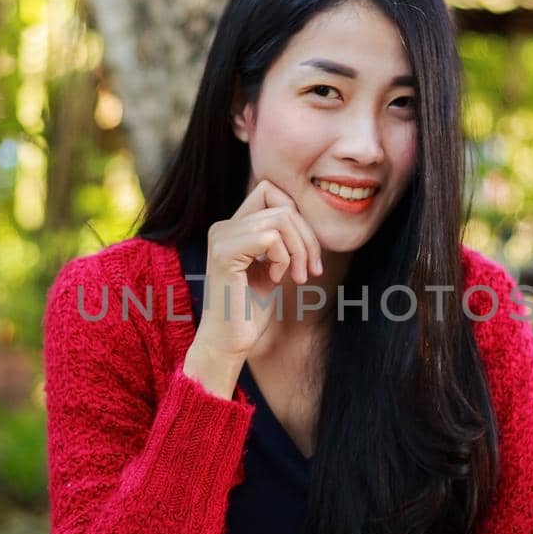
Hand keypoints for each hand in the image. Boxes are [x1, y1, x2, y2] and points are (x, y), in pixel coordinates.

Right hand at [188, 179, 323, 367]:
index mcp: (232, 227)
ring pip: (281, 218)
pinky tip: (277, 279)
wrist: (228, 342)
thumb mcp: (273, 267)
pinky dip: (285, 259)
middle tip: (311, 270)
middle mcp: (223, 226)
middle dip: (307, 237)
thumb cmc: (250, 311)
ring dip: (300, 249)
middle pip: (282, 205)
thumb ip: (282, 241)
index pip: (271, 191)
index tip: (307, 253)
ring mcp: (221, 237)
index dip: (298, 216)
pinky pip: (271, 237)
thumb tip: (306, 219)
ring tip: (298, 277)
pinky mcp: (223, 252)